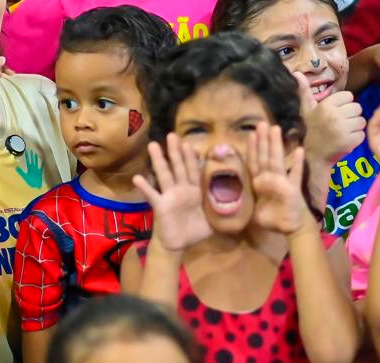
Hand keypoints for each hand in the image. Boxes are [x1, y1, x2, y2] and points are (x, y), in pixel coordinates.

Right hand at [133, 133, 211, 252]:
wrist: (178, 244)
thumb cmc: (194, 230)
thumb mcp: (214, 220)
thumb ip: (223, 209)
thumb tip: (241, 203)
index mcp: (195, 190)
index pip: (194, 170)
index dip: (193, 157)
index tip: (191, 143)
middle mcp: (181, 189)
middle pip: (179, 167)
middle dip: (176, 151)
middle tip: (172, 135)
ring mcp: (170, 196)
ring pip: (165, 175)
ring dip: (159, 160)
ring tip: (153, 145)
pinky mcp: (161, 206)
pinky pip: (152, 195)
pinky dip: (145, 187)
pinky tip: (137, 178)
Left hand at [248, 124, 312, 236]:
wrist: (289, 228)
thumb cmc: (270, 218)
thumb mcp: (251, 210)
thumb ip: (244, 201)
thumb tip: (226, 194)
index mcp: (258, 182)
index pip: (253, 161)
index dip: (251, 148)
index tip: (249, 133)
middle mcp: (270, 179)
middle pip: (265, 156)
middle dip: (263, 140)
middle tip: (261, 123)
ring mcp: (283, 183)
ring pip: (278, 160)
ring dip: (276, 145)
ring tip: (276, 128)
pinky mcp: (294, 190)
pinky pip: (296, 175)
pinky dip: (297, 163)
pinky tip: (298, 150)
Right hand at [296, 72, 364, 163]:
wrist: (310, 154)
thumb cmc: (308, 128)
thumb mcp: (305, 108)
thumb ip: (304, 90)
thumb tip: (297, 72)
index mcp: (326, 105)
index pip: (348, 96)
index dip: (344, 103)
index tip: (335, 110)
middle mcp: (335, 116)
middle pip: (357, 107)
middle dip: (351, 114)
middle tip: (341, 121)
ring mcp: (343, 129)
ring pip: (361, 121)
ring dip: (355, 126)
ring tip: (343, 130)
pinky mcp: (350, 142)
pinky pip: (362, 134)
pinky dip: (356, 138)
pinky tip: (345, 139)